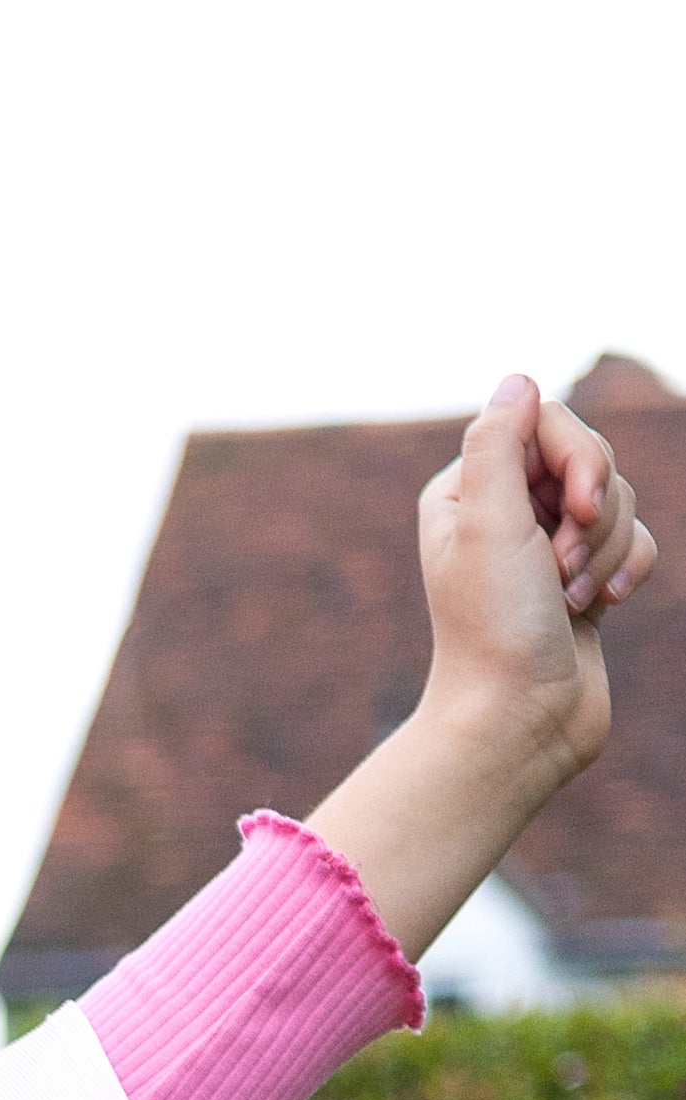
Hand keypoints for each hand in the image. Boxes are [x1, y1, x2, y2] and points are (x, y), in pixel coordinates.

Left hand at [305, 377, 656, 965]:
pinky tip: (604, 605)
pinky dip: (627, 567)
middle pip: (588, 455)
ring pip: (618, 498)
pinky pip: (633, 538)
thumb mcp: (488, 525)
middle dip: (594, 507)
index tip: (574, 504)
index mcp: (466, 491)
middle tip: (563, 564)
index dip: (577, 454)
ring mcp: (546, 546)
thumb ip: (499, 444)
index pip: (545, 420)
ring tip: (573, 597)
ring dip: (606, 546)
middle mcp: (502, 512)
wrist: (519, 720)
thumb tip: (519, 379)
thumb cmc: (495, 628)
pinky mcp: (583, 577)